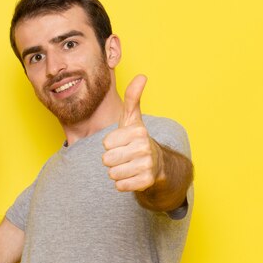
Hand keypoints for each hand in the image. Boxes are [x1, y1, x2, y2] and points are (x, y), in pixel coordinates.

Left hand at [102, 75, 163, 191]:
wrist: (157, 163)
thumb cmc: (136, 139)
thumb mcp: (132, 118)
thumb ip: (132, 98)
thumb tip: (142, 76)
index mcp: (138, 132)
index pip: (105, 143)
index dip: (110, 144)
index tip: (122, 142)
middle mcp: (144, 148)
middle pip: (107, 159)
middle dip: (112, 159)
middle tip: (124, 156)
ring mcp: (147, 165)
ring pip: (112, 173)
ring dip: (116, 172)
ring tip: (128, 165)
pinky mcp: (146, 182)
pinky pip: (120, 186)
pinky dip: (122, 183)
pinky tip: (132, 176)